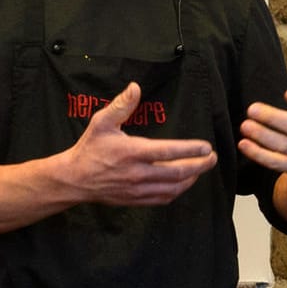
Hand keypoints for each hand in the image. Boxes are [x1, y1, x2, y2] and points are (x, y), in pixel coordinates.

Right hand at [64, 82, 215, 205]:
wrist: (74, 179)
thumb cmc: (89, 149)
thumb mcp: (102, 122)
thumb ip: (121, 105)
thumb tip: (135, 87)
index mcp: (132, 152)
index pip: (169, 152)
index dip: (191, 150)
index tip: (206, 146)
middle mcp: (138, 173)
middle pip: (177, 173)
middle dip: (199, 166)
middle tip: (212, 158)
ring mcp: (138, 190)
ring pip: (173, 188)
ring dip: (191, 179)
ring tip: (201, 169)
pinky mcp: (136, 200)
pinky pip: (163, 198)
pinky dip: (178, 191)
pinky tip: (184, 183)